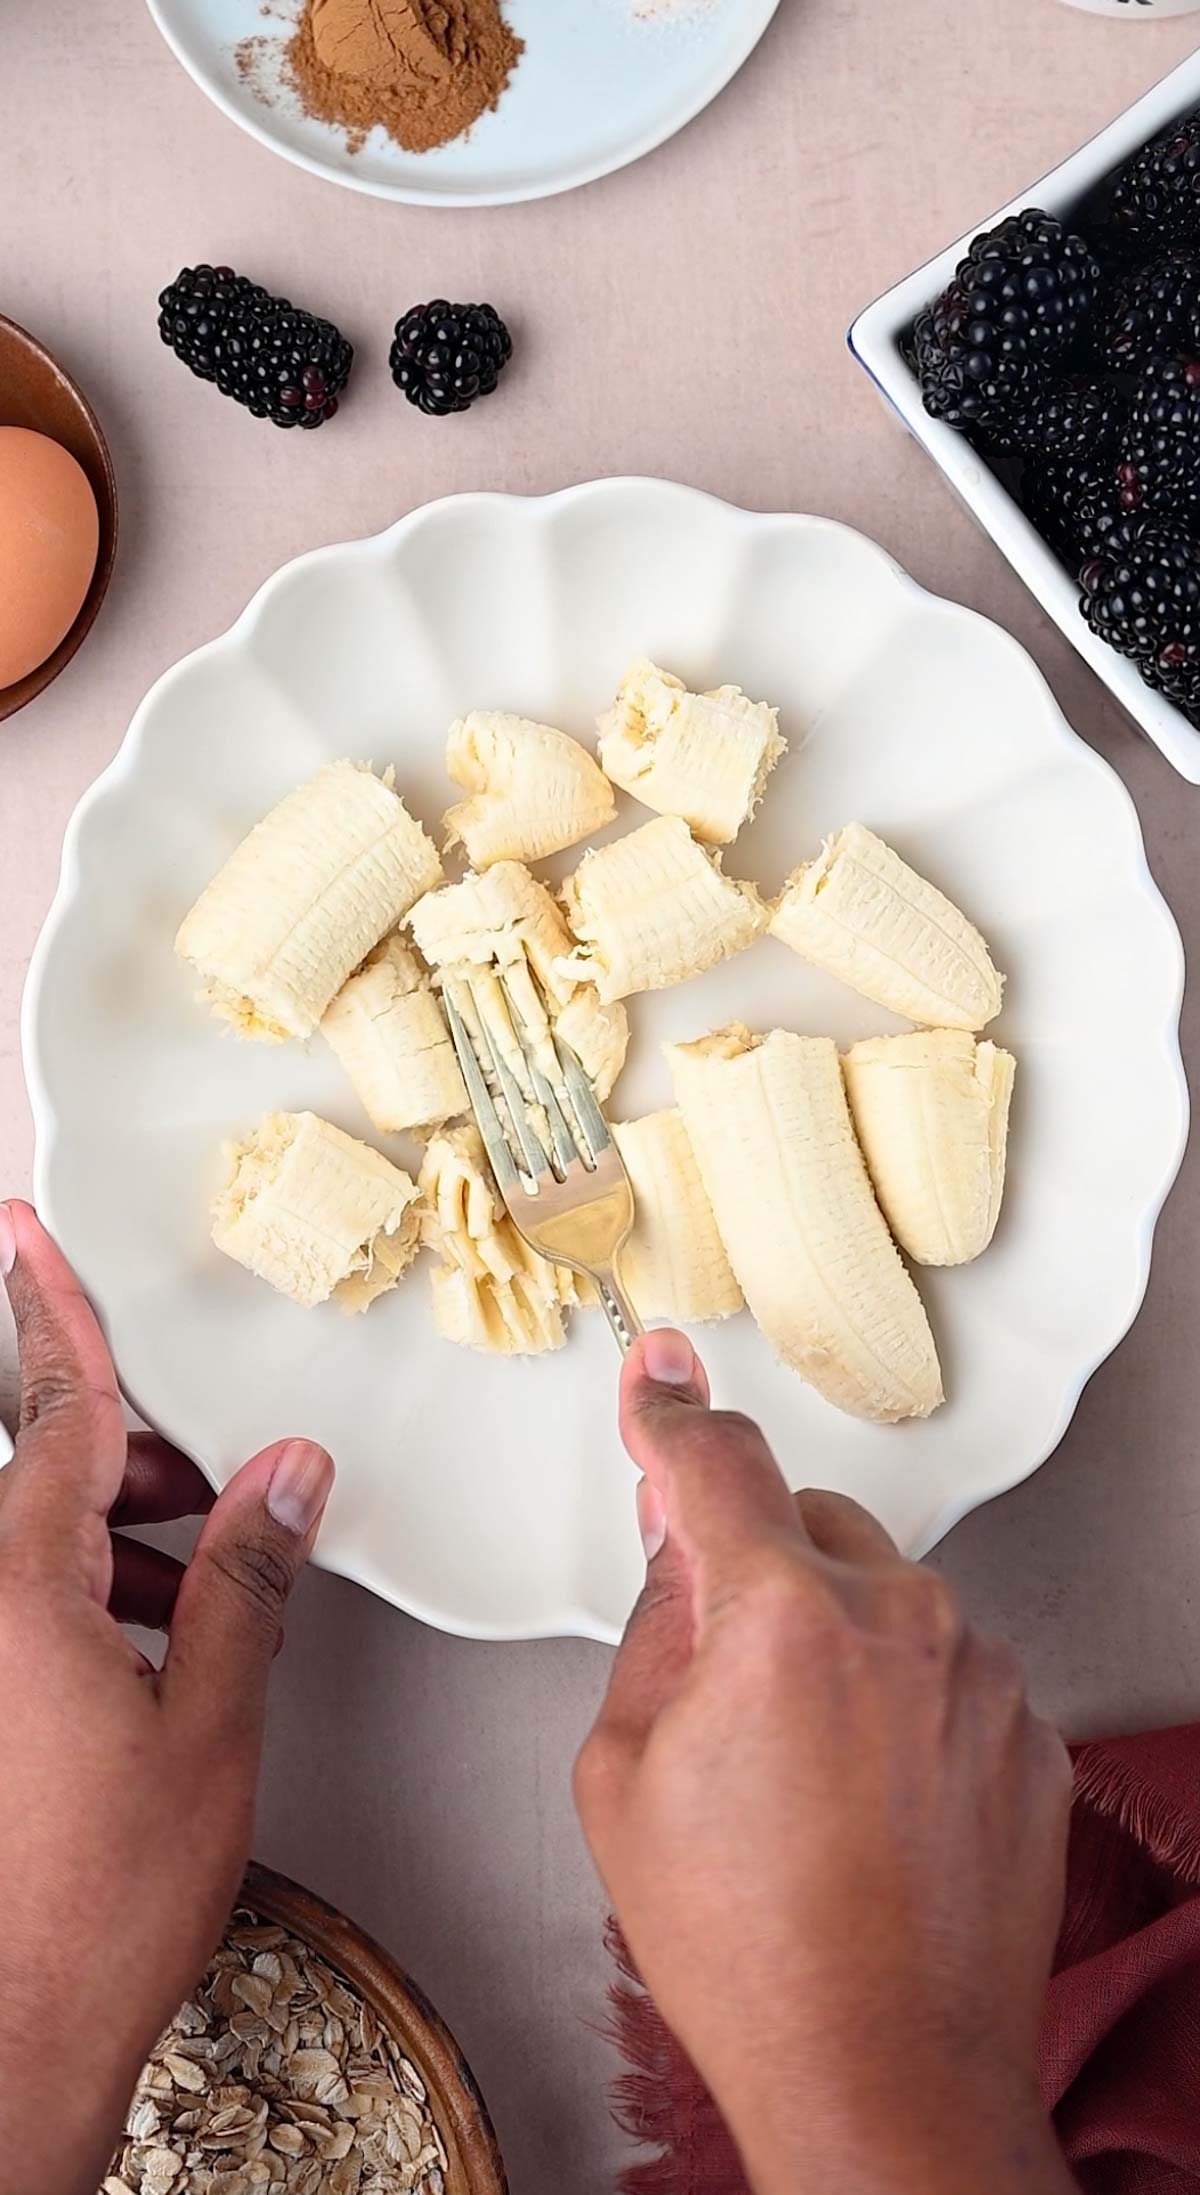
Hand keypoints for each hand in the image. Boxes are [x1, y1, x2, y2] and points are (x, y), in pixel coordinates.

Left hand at [0, 1202, 333, 2194]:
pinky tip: (155, 1653)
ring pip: (36, 1544)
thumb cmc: (97, 1901)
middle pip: (50, 1476)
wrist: (10, 2041)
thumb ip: (246, 1578)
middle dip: (138, 1465)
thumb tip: (285, 1476)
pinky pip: (21, 1605)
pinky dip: (88, 1600)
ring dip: (119, 1542)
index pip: (57, 1413)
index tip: (26, 1230)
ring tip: (197, 1596)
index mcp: (19, 1591)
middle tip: (213, 1491)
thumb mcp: (210, 1721)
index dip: (53, 1309)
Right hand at [575, 1331, 1073, 2194]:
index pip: (715, 1463)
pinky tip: (868, 1802)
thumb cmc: (749, 1949)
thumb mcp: (622, 1775)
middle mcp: (900, 1620)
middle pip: (809, 1522)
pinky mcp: (1028, 1735)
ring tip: (804, 1777)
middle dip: (759, 1569)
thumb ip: (652, 1628)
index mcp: (783, 1616)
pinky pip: (949, 1669)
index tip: (662, 1377)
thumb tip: (682, 1550)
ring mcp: (979, 1676)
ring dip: (839, 1638)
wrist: (883, 2077)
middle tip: (724, 1684)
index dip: (671, 1412)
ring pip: (886, 1595)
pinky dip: (905, 1702)